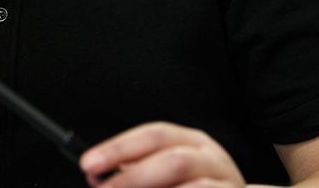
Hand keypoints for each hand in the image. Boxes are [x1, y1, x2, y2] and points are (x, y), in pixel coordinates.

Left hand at [80, 122, 246, 187]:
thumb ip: (135, 171)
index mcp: (190, 141)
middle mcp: (212, 157)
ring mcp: (229, 182)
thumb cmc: (189, 187)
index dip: (118, 148)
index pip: (152, 135)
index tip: (89, 164)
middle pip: (172, 160)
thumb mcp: (164, 173)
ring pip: (197, 186)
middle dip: (133, 178)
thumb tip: (98, 175)